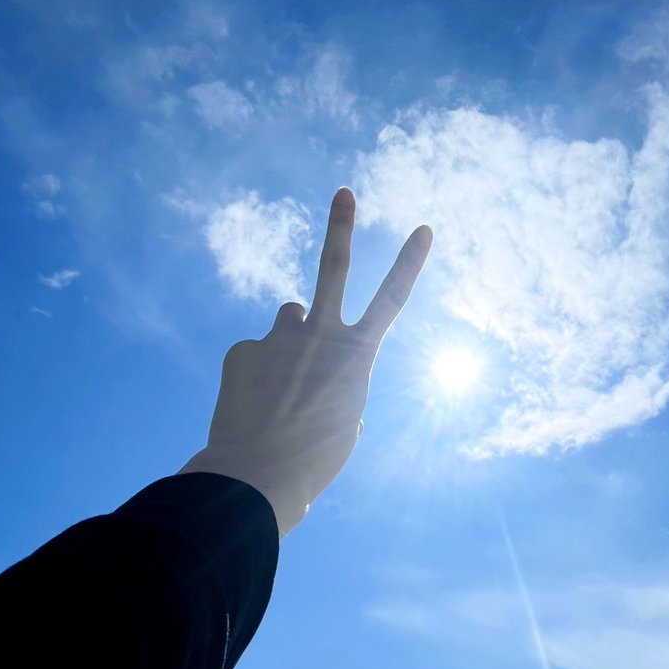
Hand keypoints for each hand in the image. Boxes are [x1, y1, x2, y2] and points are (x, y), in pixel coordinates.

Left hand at [180, 187, 431, 537]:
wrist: (256, 476)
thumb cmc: (313, 461)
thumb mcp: (343, 427)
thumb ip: (339, 389)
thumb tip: (315, 375)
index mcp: (357, 357)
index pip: (392, 301)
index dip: (410, 263)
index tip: (424, 228)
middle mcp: (321, 335)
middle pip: (333, 268)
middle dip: (340, 227)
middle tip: (344, 193)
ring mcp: (280, 339)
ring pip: (289, 316)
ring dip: (289, 336)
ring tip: (281, 381)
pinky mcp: (243, 348)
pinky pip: (254, 353)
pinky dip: (255, 373)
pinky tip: (251, 406)